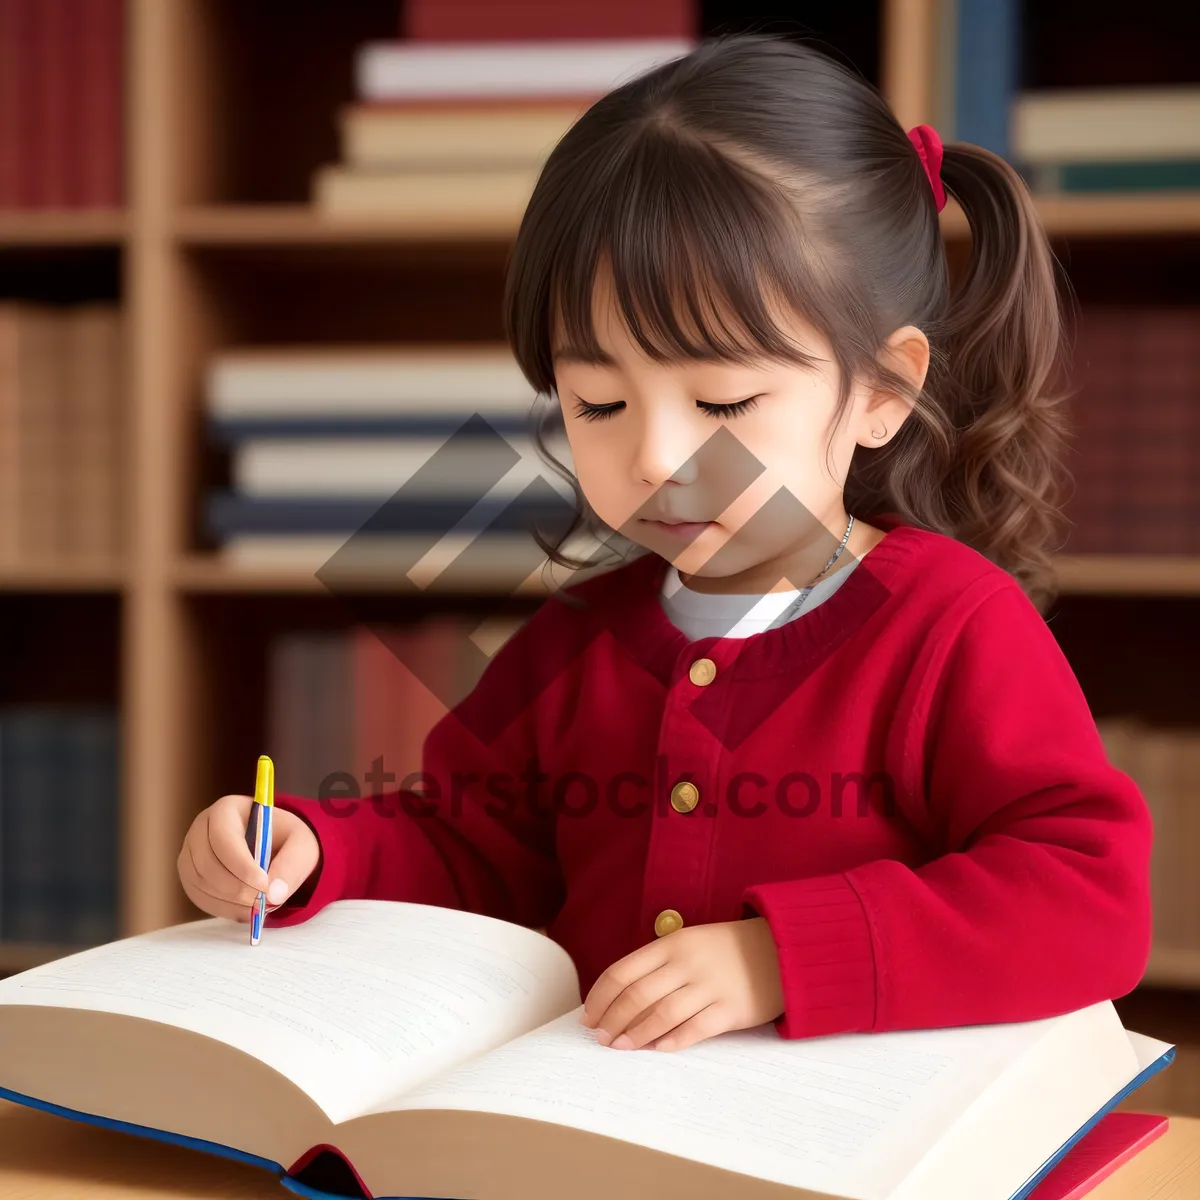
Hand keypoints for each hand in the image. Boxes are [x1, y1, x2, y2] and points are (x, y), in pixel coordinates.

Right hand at [177, 794, 319, 921]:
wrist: (275, 846)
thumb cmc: (285, 838)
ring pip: (200, 883)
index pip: (223, 837)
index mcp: (227, 809)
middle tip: (263, 901)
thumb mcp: (300, 845)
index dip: (241, 865)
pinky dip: (222, 909)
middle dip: (236, 888)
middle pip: (207, 863)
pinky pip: (199, 897)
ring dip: (230, 901)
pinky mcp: (190, 875)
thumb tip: (274, 895)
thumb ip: (292, 865)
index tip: (264, 884)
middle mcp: (201, 828)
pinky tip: (245, 910)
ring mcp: (191, 852)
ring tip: (258, 905)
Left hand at [580, 917, 784, 1051]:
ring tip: (620, 1047)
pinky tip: (658, 1048)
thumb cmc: (727, 949)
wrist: (780, 949)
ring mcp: (710, 986)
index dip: (601, 996)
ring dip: (635, 1034)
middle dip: (612, 1019)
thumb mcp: (690, 942)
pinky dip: (672, 1041)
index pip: (623, 971)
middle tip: (600, 1037)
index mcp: (672, 944)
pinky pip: (695, 1029)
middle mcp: (687, 963)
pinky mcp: (731, 1009)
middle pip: (637, 995)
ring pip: (661, 1014)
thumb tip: (621, 997)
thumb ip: (660, 964)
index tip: (589, 1015)